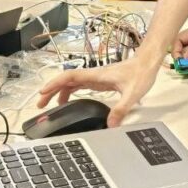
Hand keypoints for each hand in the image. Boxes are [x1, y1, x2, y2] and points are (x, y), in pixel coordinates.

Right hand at [36, 55, 159, 127]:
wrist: (148, 63)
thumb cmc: (140, 73)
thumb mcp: (132, 93)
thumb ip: (121, 109)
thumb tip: (110, 124)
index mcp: (97, 76)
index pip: (70, 77)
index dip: (55, 84)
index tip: (42, 92)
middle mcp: (93, 75)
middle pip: (66, 81)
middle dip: (51, 90)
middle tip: (40, 104)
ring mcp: (96, 78)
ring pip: (71, 83)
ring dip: (58, 92)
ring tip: (49, 105)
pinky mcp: (100, 81)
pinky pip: (79, 86)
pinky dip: (69, 92)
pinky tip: (67, 101)